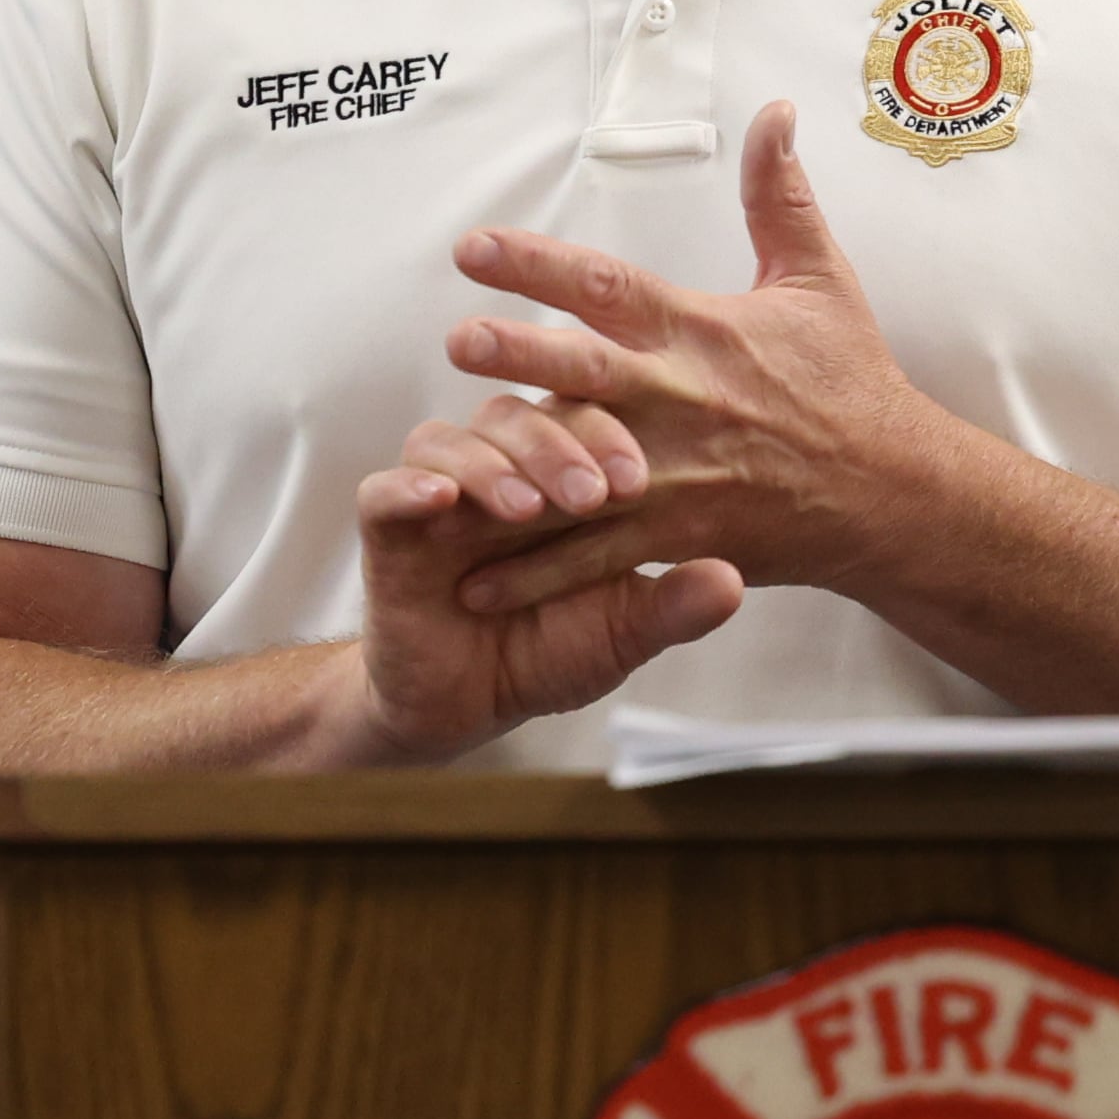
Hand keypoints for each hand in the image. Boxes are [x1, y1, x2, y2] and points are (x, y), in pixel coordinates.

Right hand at [346, 387, 739, 760]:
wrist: (472, 705)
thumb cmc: (555, 649)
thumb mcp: (623, 631)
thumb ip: (672, 605)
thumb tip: (733, 583)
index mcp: (559, 470)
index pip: (584, 416)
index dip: (610, 436)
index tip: (637, 480)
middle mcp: (499, 466)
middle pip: (518, 413)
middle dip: (556, 446)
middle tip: (589, 495)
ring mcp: (440, 494)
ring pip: (452, 438)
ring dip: (492, 466)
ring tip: (526, 510)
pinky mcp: (388, 531)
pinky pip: (385, 490)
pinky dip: (409, 487)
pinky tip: (440, 501)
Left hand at [439, 101, 954, 621]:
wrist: (891, 492)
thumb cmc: (850, 381)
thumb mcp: (818, 279)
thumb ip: (779, 195)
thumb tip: (773, 112)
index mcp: (702, 332)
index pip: (611, 287)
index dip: (542, 264)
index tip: (475, 247)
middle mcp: (683, 399)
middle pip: (591, 374)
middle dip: (522, 355)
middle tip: (457, 342)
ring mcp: (680, 473)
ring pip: (582, 470)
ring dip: (513, 471)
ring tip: (440, 471)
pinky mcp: (683, 536)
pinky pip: (598, 557)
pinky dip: (537, 572)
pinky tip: (472, 579)